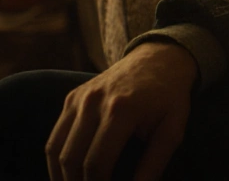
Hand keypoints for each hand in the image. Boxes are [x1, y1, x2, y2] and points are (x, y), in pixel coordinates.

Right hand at [46, 41, 198, 180]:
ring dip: (60, 175)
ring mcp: (80, 98)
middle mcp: (94, 102)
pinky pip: (56, 134)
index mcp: (121, 110)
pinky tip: (68, 172)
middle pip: (71, 158)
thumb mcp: (172, 129)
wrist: (159, 59)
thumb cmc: (170, 97)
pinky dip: (57, 157)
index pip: (97, 162)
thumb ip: (154, 163)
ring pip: (55, 148)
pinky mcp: (72, 97)